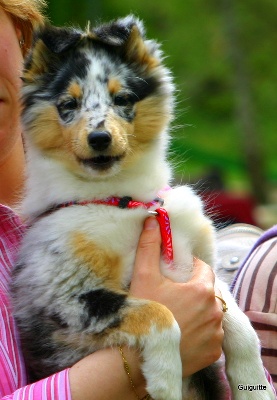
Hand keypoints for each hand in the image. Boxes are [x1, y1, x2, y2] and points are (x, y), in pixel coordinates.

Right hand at [130, 217, 223, 376]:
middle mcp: (215, 311)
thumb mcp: (144, 276)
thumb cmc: (144, 314)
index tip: (175, 274)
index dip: (189, 268)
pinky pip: (211, 335)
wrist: (139, 358)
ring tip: (177, 314)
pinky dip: (201, 331)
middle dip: (193, 288)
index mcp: (202, 290)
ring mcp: (216, 333)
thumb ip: (149, 246)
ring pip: (210, 313)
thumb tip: (152, 221)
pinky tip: (183, 332)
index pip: (203, 269)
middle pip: (207, 291)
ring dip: (198, 310)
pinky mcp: (213, 352)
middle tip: (173, 294)